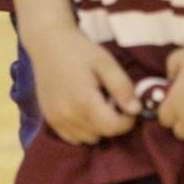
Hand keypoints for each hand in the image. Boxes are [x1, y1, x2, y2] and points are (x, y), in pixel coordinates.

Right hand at [29, 25, 138, 144]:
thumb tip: (135, 110)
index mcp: (83, 101)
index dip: (128, 120)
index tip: (130, 105)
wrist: (48, 45)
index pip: (113, 127)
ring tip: (98, 104)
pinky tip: (86, 110)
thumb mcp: (107, 64)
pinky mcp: (49, 120)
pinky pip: (72, 137)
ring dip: (98, 127)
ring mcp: (55, 120)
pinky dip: (83, 130)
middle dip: (114, 122)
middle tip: (113, 100)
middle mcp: (67, 116)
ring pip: (87, 139)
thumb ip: (122, 87)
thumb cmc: (81, 52)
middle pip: (101, 134)